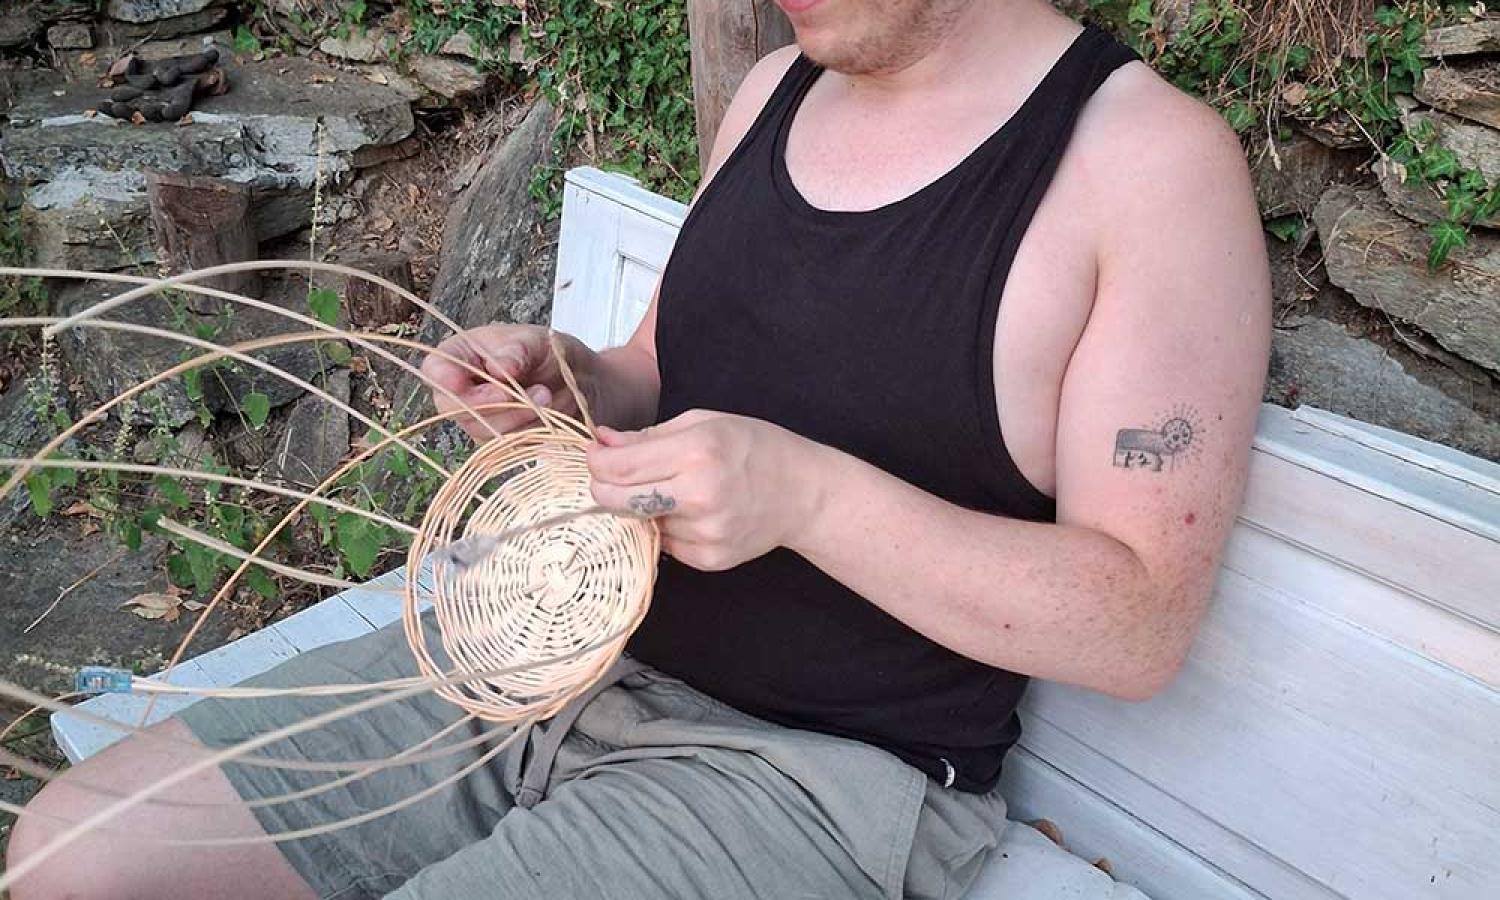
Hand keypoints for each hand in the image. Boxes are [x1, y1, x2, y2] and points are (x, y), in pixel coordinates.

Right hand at [421, 325, 594, 441]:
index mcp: (457, 355)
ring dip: (518, 416)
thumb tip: (500, 369)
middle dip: (493, 402)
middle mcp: (458, 391)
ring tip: (546, 395)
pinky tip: (547, 413)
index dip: (445, 379)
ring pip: (483, 430)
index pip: (436, 369)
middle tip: (532, 390)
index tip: (460, 381)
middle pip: (455, 408)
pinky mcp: (497, 441)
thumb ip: (517, 352)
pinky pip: (506, 445)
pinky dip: (528, 431)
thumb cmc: (545, 352)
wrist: (572, 380)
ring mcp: (476, 419)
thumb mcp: (535, 341)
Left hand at [587, 410, 828, 570]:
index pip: (618, 467)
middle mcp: (699, 495)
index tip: (596, 455)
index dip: (596, 461)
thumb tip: (601, 441)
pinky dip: (668, 527)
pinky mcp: (709, 559)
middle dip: (604, 487)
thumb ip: (648, 435)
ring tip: (676, 490)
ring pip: (639, 523)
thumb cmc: (756, 448)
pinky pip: (664, 544)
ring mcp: (705, 533)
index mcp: (697, 452)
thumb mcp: (705, 422)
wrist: (804, 494)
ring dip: (643, 507)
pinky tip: (694, 512)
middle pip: (615, 501)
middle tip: (616, 476)